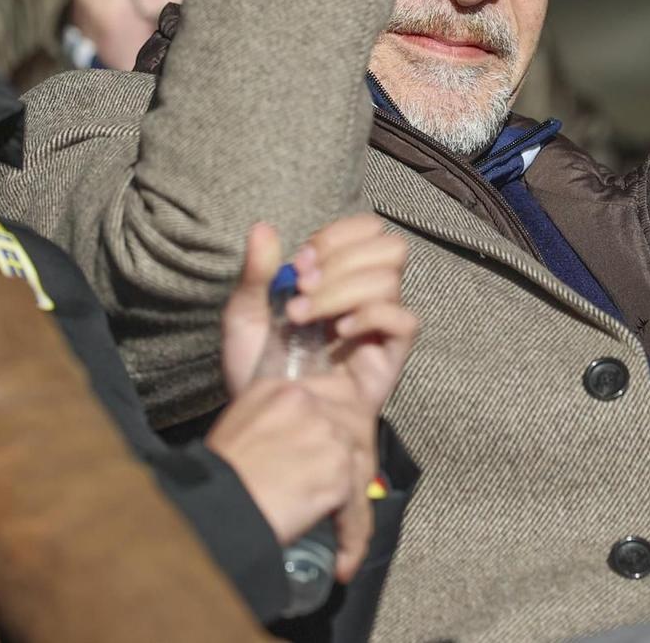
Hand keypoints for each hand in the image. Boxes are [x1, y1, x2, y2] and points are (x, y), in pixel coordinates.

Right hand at [203, 373, 378, 573]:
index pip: (336, 391)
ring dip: (353, 506)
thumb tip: (300, 437)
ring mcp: (329, 436)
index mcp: (283, 387)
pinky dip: (352, 538)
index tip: (347, 445)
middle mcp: (310, 402)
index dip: (344, 422)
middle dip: (354, 464)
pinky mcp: (338, 475)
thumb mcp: (240, 422)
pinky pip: (357, 510)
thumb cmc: (215, 478)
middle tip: (343, 497)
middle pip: (356, 426)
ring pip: (362, 469)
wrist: (210, 511)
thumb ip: (277, 416)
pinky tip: (341, 559)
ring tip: (340, 534)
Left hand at [221, 217, 415, 414]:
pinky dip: (372, 317)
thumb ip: (255, 274)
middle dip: (342, 260)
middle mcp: (365, 297)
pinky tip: (340, 334)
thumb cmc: (257, 372)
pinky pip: (405, 322)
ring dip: (342, 290)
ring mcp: (379, 328)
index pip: (367, 229)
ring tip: (305, 316)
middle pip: (389, 247)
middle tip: (303, 287)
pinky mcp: (389, 358)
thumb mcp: (245, 318)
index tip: (298, 264)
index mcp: (337, 278)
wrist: (267, 423)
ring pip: (390, 280)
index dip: (336, 237)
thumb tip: (262, 227)